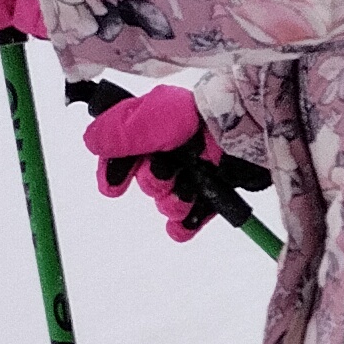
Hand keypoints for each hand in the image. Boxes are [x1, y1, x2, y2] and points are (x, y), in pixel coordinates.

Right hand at [81, 84, 228, 240]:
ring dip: (173, 202)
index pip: (121, 154)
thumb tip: (90, 142)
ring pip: (167, 202)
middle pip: (146, 182)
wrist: (252, 130)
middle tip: (167, 174)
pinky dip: (185, 225)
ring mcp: (196, 171)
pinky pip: (190, 219)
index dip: (114, 172)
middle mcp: (173, 151)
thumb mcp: (155, 119)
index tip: (113, 187)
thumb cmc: (202, 119)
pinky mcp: (216, 190)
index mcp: (155, 127)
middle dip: (153, 184)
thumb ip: (121, 133)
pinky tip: (185, 224)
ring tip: (188, 190)